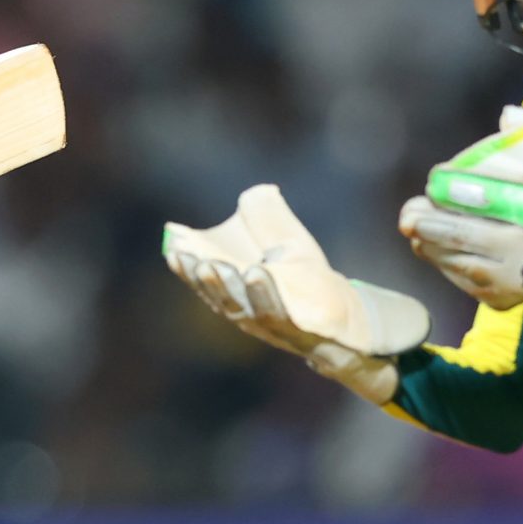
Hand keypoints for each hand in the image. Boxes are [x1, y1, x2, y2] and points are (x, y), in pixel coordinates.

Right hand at [163, 184, 429, 402]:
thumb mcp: (289, 245)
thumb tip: (255, 193)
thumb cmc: (313, 284)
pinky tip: (257, 273)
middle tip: (188, 255)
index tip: (173, 247)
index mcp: (240, 296)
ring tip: (214, 265)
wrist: (350, 320)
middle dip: (201, 277)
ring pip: (243, 308)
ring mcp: (272, 325)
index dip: (187, 267)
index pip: (206, 282)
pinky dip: (266, 294)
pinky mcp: (299, 329)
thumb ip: (270, 222)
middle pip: (219, 297)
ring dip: (227, 287)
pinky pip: (278, 313)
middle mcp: (248, 315)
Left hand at [399, 107, 522, 311]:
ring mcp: (501, 280)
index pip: (470, 209)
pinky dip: (448, 269)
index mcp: (520, 220)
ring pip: (454, 264)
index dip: (443, 201)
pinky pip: (464, 283)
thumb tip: (510, 113)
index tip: (428, 190)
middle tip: (407, 217)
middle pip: (455, 239)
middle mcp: (506, 253)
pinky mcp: (498, 298)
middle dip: (427, 227)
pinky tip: (438, 257)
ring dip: (431, 249)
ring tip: (417, 236)